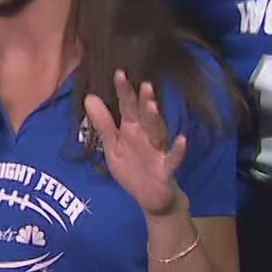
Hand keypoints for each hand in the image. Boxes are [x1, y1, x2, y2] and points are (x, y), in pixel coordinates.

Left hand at [84, 70, 186, 217]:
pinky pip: (173, 159)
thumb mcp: (113, 146)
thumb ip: (103, 123)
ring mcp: (158, 152)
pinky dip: (177, 151)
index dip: (124, 91)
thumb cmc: (134, 169)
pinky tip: (182, 140)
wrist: (153, 199)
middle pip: (144, 117)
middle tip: (143, 84)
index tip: (119, 72)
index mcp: (132, 130)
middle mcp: (146, 137)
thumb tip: (89, 96)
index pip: (127, 107)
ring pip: (158, 133)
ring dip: (156, 120)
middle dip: (144, 101)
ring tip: (153, 106)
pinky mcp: (166, 170)